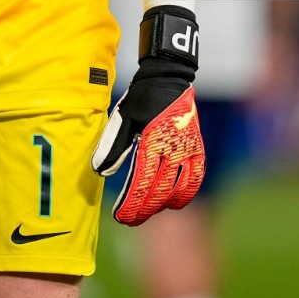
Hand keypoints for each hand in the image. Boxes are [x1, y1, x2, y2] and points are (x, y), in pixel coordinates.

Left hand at [92, 6, 205, 225]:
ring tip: (149, 212)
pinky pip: (196, 178)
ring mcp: (189, 150)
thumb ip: (113, 146)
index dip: (131, 205)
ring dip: (163, 204)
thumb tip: (101, 171)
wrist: (169, 78)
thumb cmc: (142, 98)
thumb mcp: (123, 118)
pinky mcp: (198, 147)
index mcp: (152, 142)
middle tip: (129, 220)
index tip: (120, 217)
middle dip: (143, 210)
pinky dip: (186, 193)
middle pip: (159, 192)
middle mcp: (174, 149)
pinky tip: (174, 201)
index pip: (141, 184)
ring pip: (179, 189)